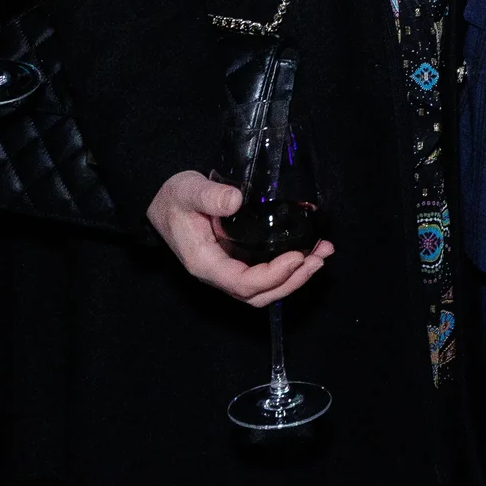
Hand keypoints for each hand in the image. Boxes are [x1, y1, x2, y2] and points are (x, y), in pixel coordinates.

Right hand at [148, 171, 330, 306]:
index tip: (297, 256)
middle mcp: (218, 274)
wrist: (164, 201)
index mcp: (205, 263)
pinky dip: (288, 269)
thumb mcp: (188, 191)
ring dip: (295, 277)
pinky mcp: (237, 261)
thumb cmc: (174, 198)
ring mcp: (228, 270)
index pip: (241, 283)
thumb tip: (235, 200)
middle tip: (319, 257)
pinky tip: (307, 251)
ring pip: (264, 289)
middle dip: (292, 280)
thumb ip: (209, 196)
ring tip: (321, 254)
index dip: (272, 276)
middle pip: (259, 294)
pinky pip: (264, 275)